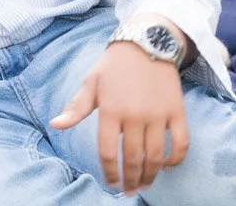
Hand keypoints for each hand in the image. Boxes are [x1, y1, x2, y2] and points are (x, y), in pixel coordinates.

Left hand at [50, 42, 189, 194]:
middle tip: (129, 192)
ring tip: (145, 185)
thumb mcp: (90, 83)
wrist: (146, 45)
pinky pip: (180, 143)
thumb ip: (76, 108)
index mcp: (110, 110)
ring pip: (156, 155)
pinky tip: (167, 166)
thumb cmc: (113, 67)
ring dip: (151, 175)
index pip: (108, 151)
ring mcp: (158, 115)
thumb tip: (55, 125)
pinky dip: (175, 159)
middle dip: (130, 179)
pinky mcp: (177, 112)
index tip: (110, 184)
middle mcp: (134, 115)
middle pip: (133, 158)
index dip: (109, 172)